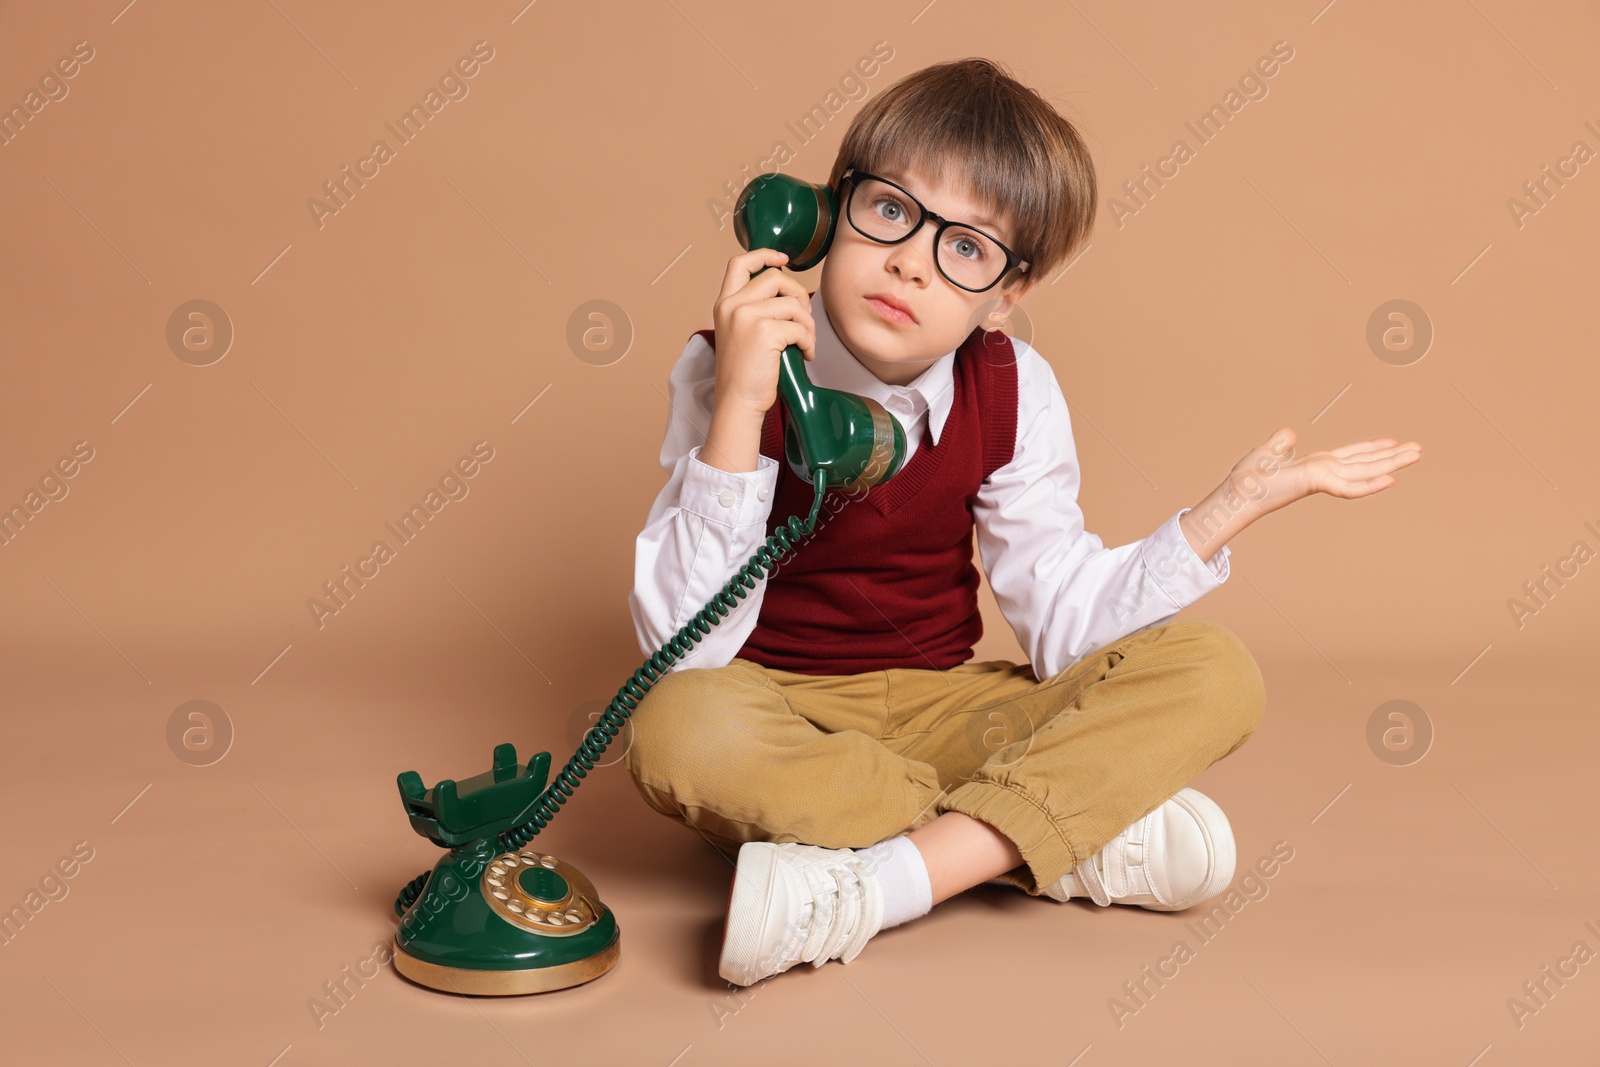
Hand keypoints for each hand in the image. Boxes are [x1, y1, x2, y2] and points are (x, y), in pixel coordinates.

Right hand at [709, 248, 816, 418]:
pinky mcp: (764, 332)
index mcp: (724, 304)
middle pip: (776, 278)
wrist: (737, 402)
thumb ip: (754, 310)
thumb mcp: (739, 334)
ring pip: (792, 303)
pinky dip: (809, 341)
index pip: (739, 264)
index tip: (782, 259)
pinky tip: (805, 354)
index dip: (764, 255)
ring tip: (805, 342)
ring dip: (808, 324)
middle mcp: (732, 306)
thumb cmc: (744, 374)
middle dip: (799, 294)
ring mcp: (746, 317)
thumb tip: (790, 295)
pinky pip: (800, 326)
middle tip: (804, 318)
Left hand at [1228, 426, 1422, 516]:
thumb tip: (1289, 434)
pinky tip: (1391, 480)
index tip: (1392, 442)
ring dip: (1392, 464)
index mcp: (1316, 464)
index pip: (1350, 455)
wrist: (1237, 491)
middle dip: (1392, 456)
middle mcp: (1324, 470)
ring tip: (1417, 455)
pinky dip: (1369, 485)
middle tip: (1419, 450)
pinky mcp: (1316, 483)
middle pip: (1365, 462)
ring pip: (1365, 471)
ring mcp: (1323, 477)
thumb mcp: (1268, 453)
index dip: (1372, 448)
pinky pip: (1348, 486)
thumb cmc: (1249, 478)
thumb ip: (1281, 444)